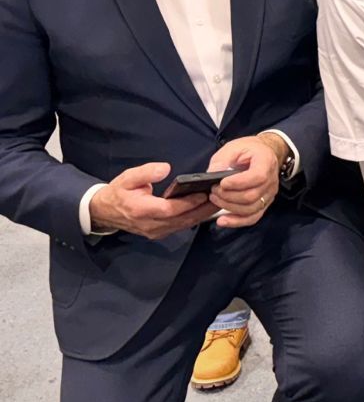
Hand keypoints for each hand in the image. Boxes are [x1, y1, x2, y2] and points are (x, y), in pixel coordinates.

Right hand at [87, 162, 217, 238]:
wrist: (104, 212)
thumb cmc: (118, 192)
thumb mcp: (128, 178)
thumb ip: (146, 172)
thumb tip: (165, 168)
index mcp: (141, 210)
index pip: (169, 209)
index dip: (187, 203)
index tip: (203, 193)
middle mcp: (150, 224)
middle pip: (181, 220)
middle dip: (202, 209)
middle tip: (221, 197)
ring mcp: (155, 231)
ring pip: (183, 225)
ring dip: (201, 215)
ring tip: (219, 201)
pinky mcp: (159, 232)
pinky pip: (180, 227)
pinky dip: (194, 218)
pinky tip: (205, 208)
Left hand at [206, 135, 283, 228]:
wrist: (264, 153)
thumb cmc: (248, 149)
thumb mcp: (233, 147)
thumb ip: (222, 160)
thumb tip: (212, 175)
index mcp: (266, 162)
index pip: (257, 177)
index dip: (238, 183)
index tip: (221, 182)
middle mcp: (271, 181)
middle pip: (251, 196)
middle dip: (228, 196)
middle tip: (213, 190)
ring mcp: (269, 194)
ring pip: (250, 209)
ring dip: (229, 207)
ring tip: (215, 199)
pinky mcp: (264, 204)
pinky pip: (253, 218)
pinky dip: (237, 222)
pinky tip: (222, 221)